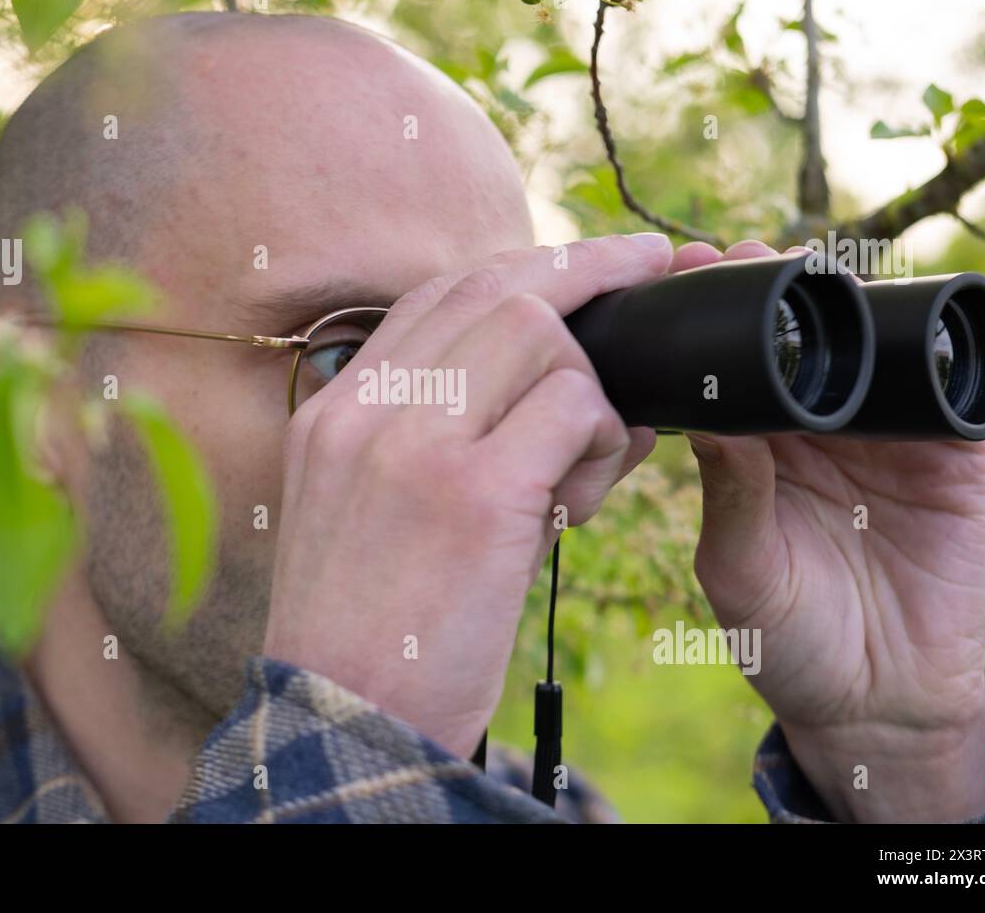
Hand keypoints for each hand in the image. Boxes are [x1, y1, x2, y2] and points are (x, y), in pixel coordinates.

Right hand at [263, 233, 671, 757]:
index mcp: (336, 411)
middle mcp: (367, 410)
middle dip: (588, 268)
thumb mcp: (359, 511)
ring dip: (596, 388)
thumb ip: (421, 436)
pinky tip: (587, 499)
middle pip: (497, 289)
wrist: (345, 724)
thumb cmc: (368, 627)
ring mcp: (415, 446)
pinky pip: (575, 410)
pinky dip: (605, 441)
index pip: (438, 296)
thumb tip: (536, 383)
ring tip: (592, 461)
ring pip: (543, 336)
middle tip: (648, 268)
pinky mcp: (475, 495)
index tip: (584, 261)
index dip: (523, 264)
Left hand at [678, 240, 984, 821]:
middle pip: (796, 337)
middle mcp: (815, 430)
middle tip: (738, 252)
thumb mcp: (742, 571)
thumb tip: (707, 417)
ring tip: (811, 271)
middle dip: (771, 288)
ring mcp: (885, 437)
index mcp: (753, 449)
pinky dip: (935, 351)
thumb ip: (731, 497)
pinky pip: (949, 390)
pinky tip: (906, 322)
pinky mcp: (951, 455)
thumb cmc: (787, 641)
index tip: (680, 272)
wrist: (880, 702)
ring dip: (846, 302)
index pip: (727, 365)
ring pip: (870, 346)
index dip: (706, 317)